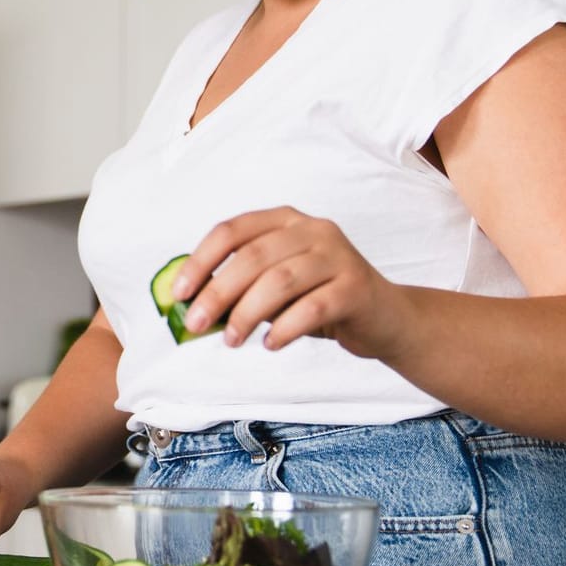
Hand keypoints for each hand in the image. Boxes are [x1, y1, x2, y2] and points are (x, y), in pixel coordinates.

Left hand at [173, 206, 411, 356]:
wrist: (385, 317)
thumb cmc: (319, 299)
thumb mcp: (277, 286)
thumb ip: (242, 287)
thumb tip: (191, 306)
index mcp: (285, 220)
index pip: (232, 231)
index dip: (200, 261)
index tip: (180, 294)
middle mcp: (313, 229)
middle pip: (252, 257)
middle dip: (217, 293)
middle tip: (196, 324)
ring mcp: (338, 255)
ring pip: (280, 281)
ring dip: (247, 313)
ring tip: (231, 339)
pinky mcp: (355, 286)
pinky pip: (312, 307)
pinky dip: (285, 328)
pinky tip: (271, 344)